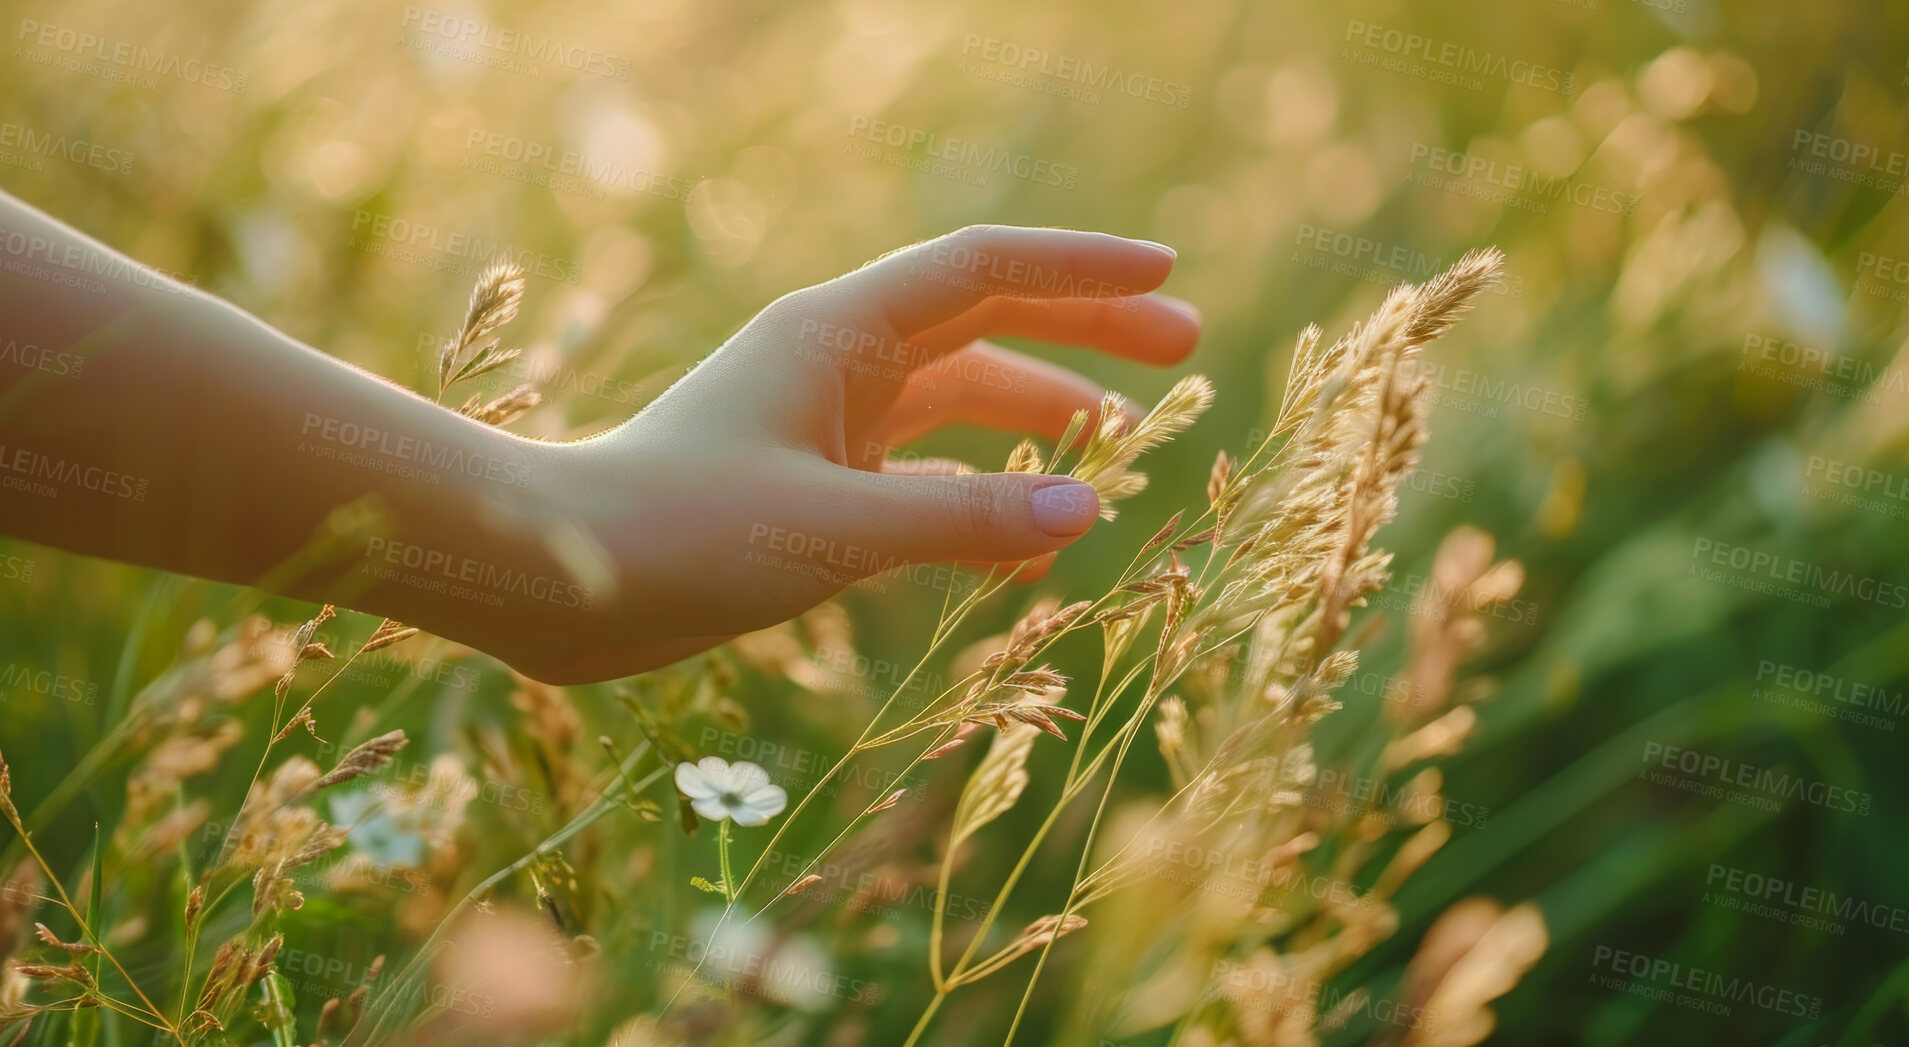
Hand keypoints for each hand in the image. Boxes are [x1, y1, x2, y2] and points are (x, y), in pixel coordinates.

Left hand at [515, 225, 1199, 681]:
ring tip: (1122, 447)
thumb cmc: (676, 532)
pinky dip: (982, 492)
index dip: (1080, 271)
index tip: (1166, 276)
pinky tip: (1027, 540)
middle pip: (986, 323)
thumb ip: (963, 520)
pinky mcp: (811, 482)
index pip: (984, 271)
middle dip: (1084, 332)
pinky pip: (923, 470)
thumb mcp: (833, 527)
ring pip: (960, 398)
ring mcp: (826, 420)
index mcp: (840, 334)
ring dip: (1039, 413)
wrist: (556, 579)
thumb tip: (1089, 510)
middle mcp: (838, 362)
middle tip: (1182, 350)